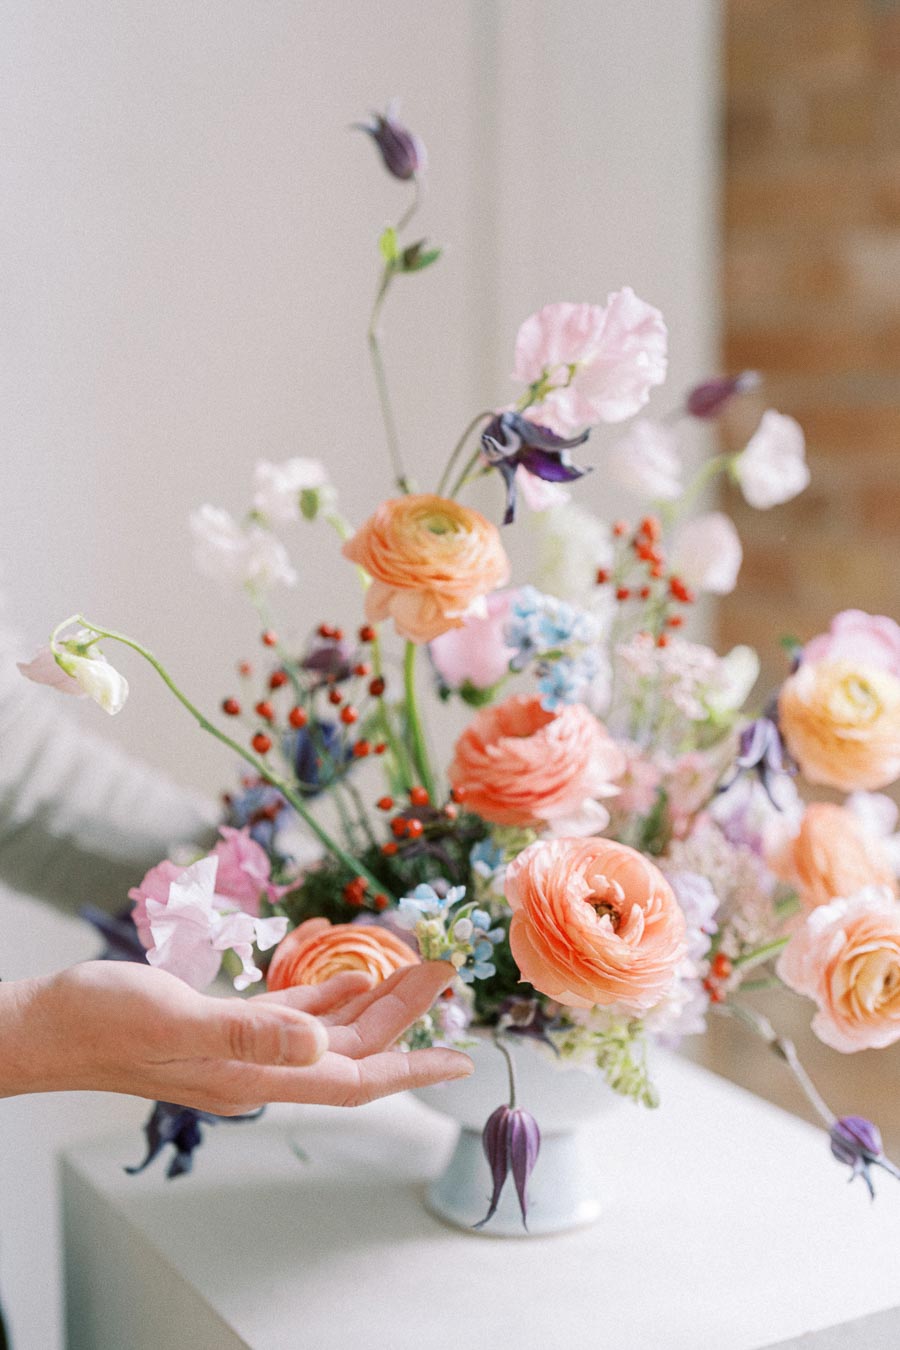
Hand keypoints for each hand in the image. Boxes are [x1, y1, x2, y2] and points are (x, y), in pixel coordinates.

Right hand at [0, 959, 472, 1112]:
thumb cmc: (100, 1022)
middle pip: (350, 1049)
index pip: (352, 1080)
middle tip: (447, 974)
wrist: (47, 1025)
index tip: (461, 1061)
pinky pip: (292, 1015)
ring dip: (372, 1002)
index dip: (410, 1069)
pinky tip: (348, 974)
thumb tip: (319, 1046)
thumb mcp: (174, 1020)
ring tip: (415, 969)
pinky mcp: (223, 1027)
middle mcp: (257, 1069)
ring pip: (327, 1030)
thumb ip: (248, 1033)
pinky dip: (325, 995)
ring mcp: (241, 1049)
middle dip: (404, 1016)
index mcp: (253, 1076)